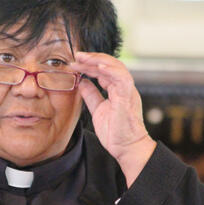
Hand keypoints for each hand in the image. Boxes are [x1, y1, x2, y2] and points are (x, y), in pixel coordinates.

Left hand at [70, 52, 155, 186]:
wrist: (127, 149)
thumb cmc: (116, 133)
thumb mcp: (98, 110)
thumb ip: (92, 95)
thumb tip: (82, 82)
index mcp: (118, 90)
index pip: (104, 71)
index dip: (89, 65)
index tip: (75, 63)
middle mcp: (124, 88)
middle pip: (110, 64)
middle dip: (92, 58)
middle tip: (76, 55)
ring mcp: (127, 91)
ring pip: (116, 67)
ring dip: (98, 60)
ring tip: (83, 58)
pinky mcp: (128, 98)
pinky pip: (122, 78)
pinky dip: (110, 70)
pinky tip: (98, 65)